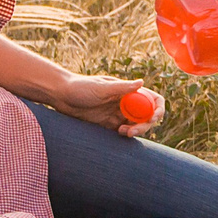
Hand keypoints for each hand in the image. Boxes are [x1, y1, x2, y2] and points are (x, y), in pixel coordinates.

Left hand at [44, 73, 161, 136]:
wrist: (60, 96)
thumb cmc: (80, 87)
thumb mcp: (101, 88)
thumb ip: (122, 87)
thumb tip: (141, 82)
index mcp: (127, 91)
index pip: (152, 99)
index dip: (157, 109)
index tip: (152, 118)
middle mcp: (125, 102)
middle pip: (146, 116)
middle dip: (144, 125)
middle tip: (132, 131)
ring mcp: (117, 113)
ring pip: (136, 125)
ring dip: (135, 131)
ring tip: (123, 133)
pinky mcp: (108, 123)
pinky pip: (123, 131)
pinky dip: (125, 135)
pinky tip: (117, 134)